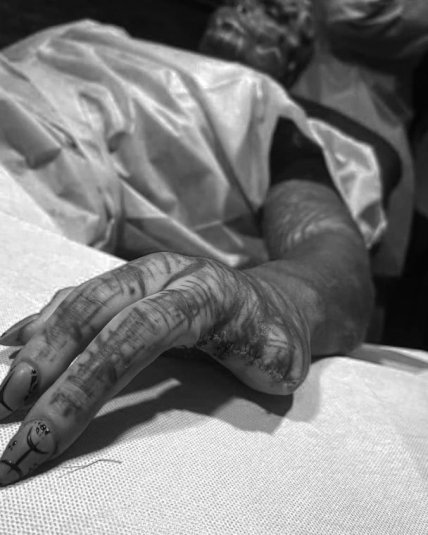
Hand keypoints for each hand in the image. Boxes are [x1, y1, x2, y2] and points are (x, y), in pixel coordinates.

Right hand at [0, 252, 309, 484]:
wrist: (277, 299)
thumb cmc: (273, 338)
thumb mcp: (280, 359)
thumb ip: (252, 370)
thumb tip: (212, 388)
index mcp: (206, 295)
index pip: (137, 335)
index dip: (87, 385)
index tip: (44, 437)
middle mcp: (169, 275)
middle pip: (99, 314)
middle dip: (50, 368)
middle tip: (9, 418)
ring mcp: (148, 274)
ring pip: (85, 298)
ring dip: (41, 343)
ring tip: (7, 389)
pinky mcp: (134, 281)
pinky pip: (83, 294)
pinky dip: (48, 320)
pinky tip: (16, 344)